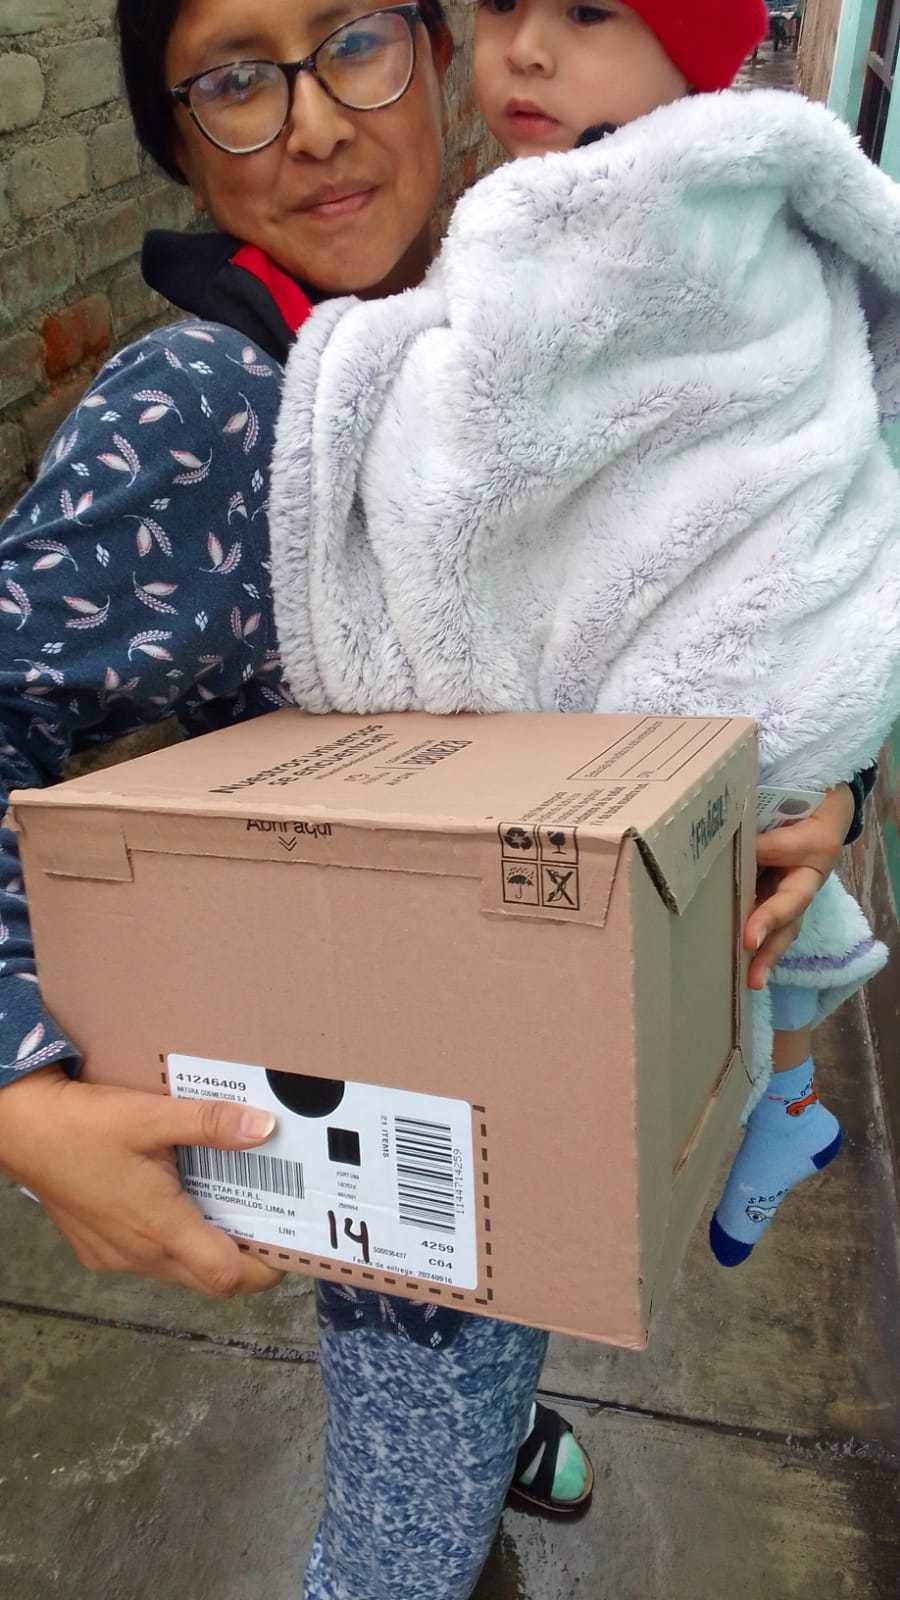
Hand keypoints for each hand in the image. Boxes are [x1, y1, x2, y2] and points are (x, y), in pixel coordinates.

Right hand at [0, 1066, 284, 1298]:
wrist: (20, 1130)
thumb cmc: (82, 1124)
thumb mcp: (151, 1115)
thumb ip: (209, 1123)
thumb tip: (264, 1127)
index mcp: (160, 1226)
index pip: (226, 1276)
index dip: (264, 1271)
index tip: (287, 1247)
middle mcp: (139, 1253)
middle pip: (207, 1279)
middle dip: (242, 1261)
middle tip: (268, 1224)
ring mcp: (115, 1257)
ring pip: (177, 1270)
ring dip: (205, 1249)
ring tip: (229, 1206)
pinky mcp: (97, 1250)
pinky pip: (147, 1260)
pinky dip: (172, 1241)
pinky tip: (176, 1202)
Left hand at [744, 783, 854, 990]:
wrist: (819, 802)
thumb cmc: (809, 809)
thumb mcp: (799, 817)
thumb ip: (773, 839)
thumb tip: (741, 855)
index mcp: (809, 869)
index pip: (789, 899)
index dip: (769, 919)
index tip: (748, 940)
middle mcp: (797, 888)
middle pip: (786, 925)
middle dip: (768, 952)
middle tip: (752, 978)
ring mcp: (782, 893)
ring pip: (777, 930)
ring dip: (762, 956)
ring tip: (748, 983)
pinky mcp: (766, 893)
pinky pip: (760, 918)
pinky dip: (749, 938)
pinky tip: (729, 958)